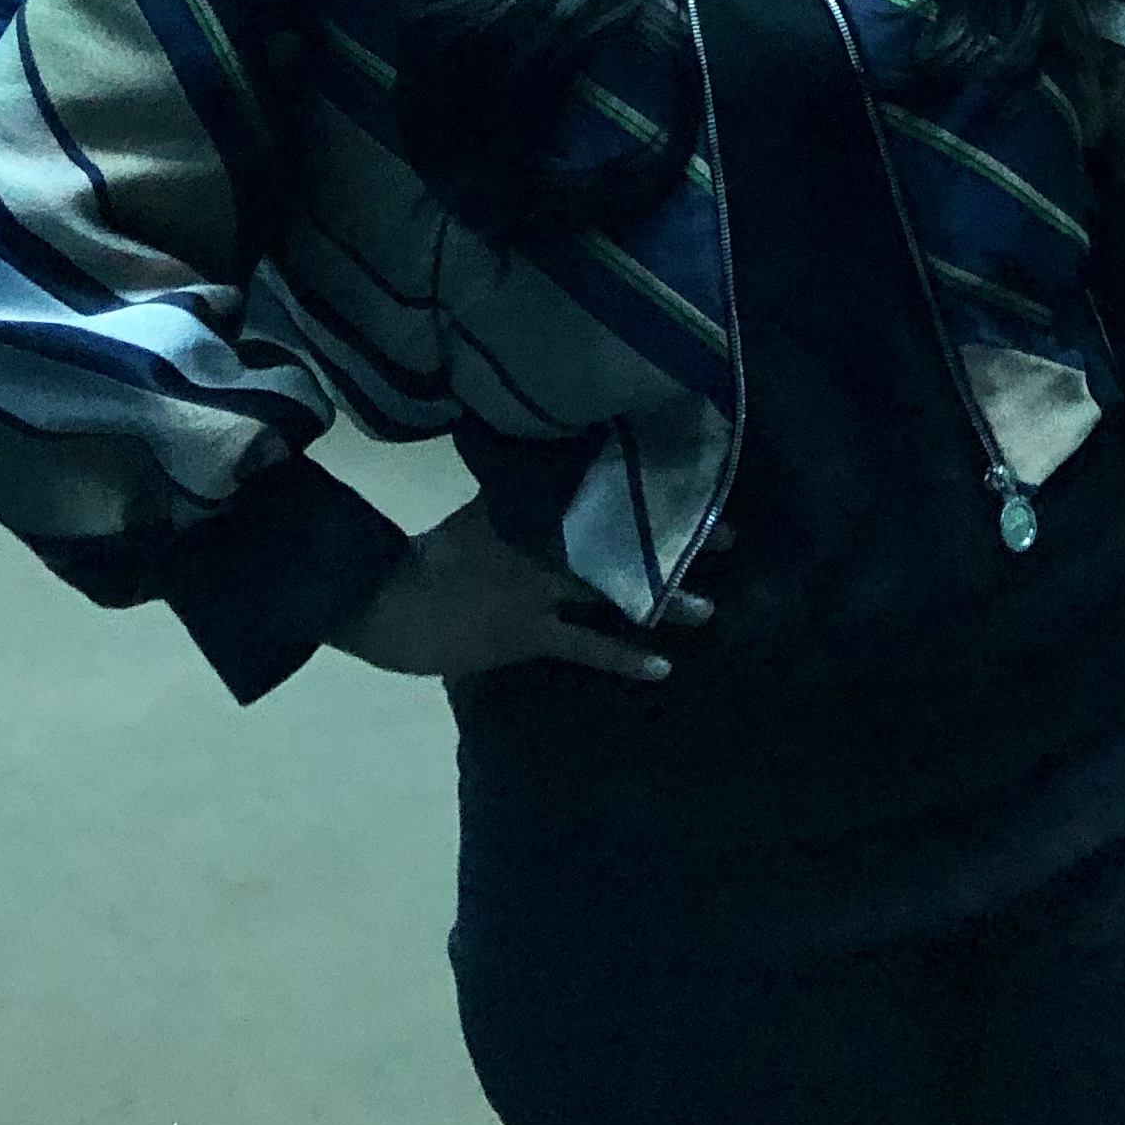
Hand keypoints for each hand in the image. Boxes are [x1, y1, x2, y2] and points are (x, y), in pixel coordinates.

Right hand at [329, 495, 724, 685]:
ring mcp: (537, 588)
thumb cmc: (439, 554)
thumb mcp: (486, 506)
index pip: (604, 486)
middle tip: (731, 536)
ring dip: (663, 600)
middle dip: (676, 537)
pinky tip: (662, 667)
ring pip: (612, 591)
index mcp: (531, 502)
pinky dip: (624, 656)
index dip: (653, 485)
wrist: (393, 600)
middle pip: (622, 535)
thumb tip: (566, 457)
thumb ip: (527, 487)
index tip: (700, 477)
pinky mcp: (528, 633)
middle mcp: (542, 539)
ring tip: (710, 607)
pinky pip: (585, 646)